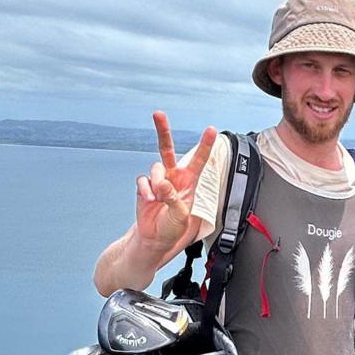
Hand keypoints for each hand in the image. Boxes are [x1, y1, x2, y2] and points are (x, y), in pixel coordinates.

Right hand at [135, 111, 215, 249]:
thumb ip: (174, 199)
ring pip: (155, 168)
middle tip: (158, 114)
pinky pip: (142, 180)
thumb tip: (163, 184)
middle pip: (167, 149)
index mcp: (189, 183)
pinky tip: (150, 201)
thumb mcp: (182, 217)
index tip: (211, 129)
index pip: (198, 160)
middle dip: (163, 131)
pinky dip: (145, 190)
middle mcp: (173, 178)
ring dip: (158, 183)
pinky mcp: (144, 188)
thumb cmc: (174, 229)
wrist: (155, 240)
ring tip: (160, 199)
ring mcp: (157, 182)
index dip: (205, 145)